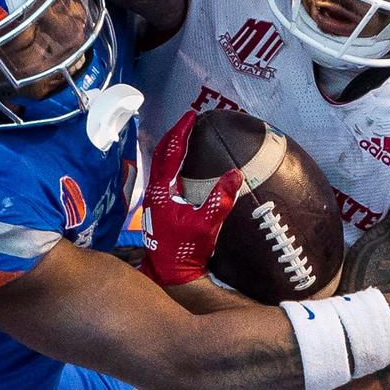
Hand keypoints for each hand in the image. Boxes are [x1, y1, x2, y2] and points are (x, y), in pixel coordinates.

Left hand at [139, 111, 243, 286]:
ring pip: (159, 164)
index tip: (191, 116)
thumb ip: (221, 200)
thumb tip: (236, 174)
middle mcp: (154, 191)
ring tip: (186, 137)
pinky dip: (171, 162)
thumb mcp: (207, 225)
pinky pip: (163, 175)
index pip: (171, 152)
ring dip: (171, 148)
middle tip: (188, 122)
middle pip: (160, 153)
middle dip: (174, 135)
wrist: (171, 273)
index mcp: (163, 190)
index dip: (181, 131)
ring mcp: (154, 200)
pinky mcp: (158, 207)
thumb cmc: (186, 251)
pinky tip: (182, 165)